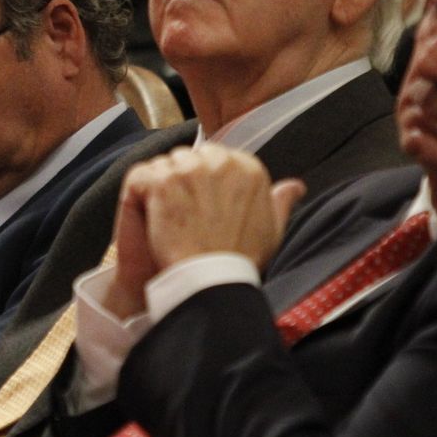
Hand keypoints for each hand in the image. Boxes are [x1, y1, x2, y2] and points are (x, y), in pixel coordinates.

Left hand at [107, 145, 304, 316]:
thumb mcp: (272, 229)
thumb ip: (281, 201)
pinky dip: (140, 193)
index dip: (202, 180)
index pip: (215, 157)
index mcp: (249, 167)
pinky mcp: (163, 182)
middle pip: (189, 157)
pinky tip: (149, 215)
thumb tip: (296, 186)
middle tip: (182, 213)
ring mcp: (190, 169)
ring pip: (164, 164)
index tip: (201, 205)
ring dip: (160, 186)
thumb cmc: (240, 257)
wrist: (212, 279)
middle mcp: (221, 161)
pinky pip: (141, 176)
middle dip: (182, 179)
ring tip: (167, 217)